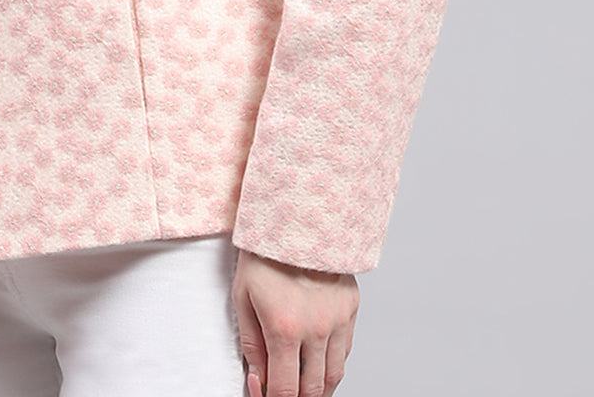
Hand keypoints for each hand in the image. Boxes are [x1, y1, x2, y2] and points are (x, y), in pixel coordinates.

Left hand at [232, 248, 358, 396]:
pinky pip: (346, 349)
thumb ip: (252, 345)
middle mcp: (317, 328)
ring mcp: (338, 318)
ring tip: (303, 385)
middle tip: (285, 391)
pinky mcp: (351, 306)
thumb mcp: (243, 297)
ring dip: (319, 387)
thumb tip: (258, 379)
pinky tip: (318, 360)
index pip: (286, 389)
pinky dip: (333, 362)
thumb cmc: (263, 252)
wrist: (294, 214)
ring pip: (335, 374)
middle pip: (314, 389)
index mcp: (285, 328)